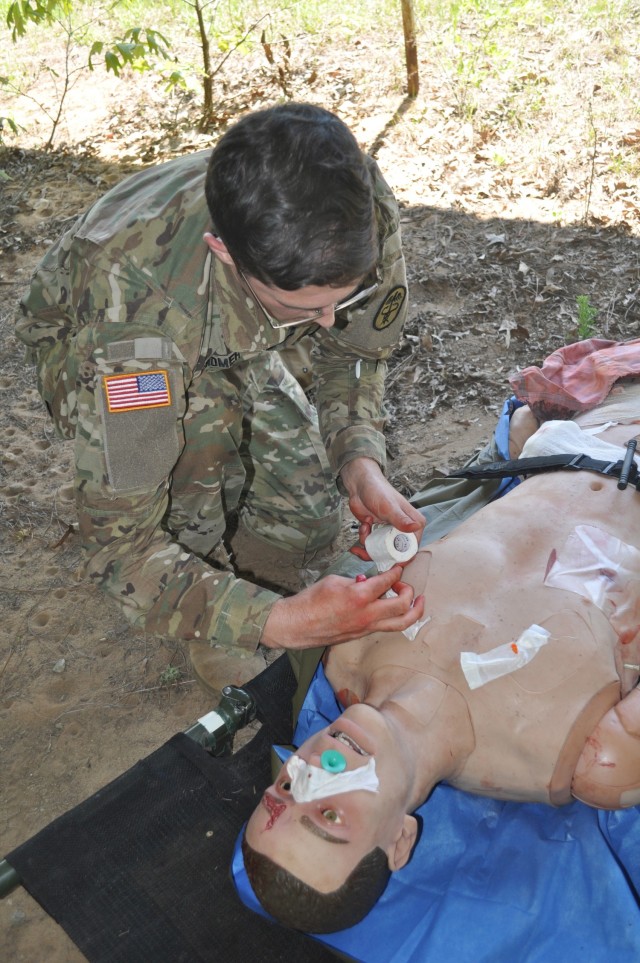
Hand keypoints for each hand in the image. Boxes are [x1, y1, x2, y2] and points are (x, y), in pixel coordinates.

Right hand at [260, 565, 424, 649]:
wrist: (297, 625)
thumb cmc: (311, 602)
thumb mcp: (335, 581)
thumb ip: (356, 581)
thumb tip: (367, 582)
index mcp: (359, 596)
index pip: (388, 581)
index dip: (396, 571)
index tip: (397, 567)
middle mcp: (367, 614)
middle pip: (403, 606)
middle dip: (410, 593)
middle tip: (405, 585)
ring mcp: (366, 627)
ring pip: (401, 624)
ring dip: (413, 612)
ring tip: (418, 603)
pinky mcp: (361, 634)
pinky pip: (385, 627)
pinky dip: (394, 617)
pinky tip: (392, 608)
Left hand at [339, 457, 425, 557]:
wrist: (360, 485)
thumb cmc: (378, 491)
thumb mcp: (389, 506)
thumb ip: (401, 519)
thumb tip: (416, 527)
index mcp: (414, 524)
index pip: (413, 548)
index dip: (401, 558)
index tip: (388, 562)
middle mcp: (405, 530)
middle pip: (396, 553)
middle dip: (380, 554)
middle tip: (367, 546)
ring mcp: (390, 532)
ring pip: (382, 551)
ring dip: (369, 545)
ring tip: (365, 528)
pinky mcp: (378, 533)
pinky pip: (372, 545)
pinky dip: (364, 540)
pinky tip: (363, 526)